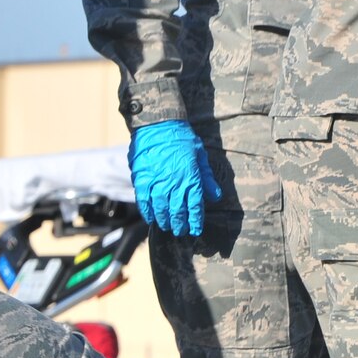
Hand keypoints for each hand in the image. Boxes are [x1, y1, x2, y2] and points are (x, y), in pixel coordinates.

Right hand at [127, 120, 219, 236]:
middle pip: (177, 210)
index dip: (195, 220)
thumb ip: (206, 178)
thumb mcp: (200, 156)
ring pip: (161, 208)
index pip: (195, 205)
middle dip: (180, 223)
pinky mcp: (141, 179)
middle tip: (180, 231)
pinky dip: (147, 211)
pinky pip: (144, 200)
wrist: (158, 125)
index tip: (195, 230)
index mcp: (191, 177)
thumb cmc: (182, 138)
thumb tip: (215, 196)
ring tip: (166, 227)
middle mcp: (174, 183)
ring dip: (164, 220)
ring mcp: (157, 182)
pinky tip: (150, 218)